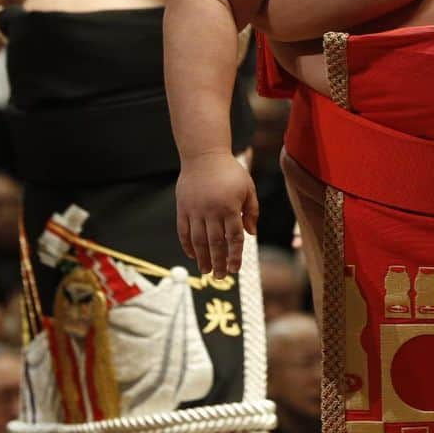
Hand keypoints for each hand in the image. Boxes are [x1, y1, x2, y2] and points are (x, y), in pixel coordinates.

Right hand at [176, 152, 258, 278]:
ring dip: (202, 259)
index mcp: (230, 207)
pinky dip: (187, 246)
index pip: (234, 238)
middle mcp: (211, 211)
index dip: (235, 255)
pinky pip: (184, 232)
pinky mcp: (182, 209)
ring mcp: (195, 211)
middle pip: (215, 244)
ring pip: (198, 241)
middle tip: (221, 277)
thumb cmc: (230, 171)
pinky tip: (193, 256)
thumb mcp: (248, 188)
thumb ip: (251, 211)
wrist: (204, 155)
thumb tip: (251, 234)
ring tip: (206, 271)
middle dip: (219, 262)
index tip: (236, 269)